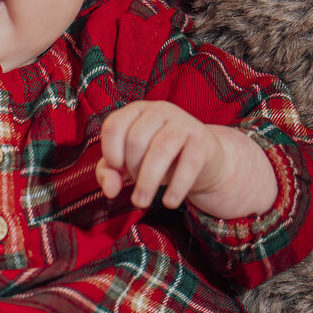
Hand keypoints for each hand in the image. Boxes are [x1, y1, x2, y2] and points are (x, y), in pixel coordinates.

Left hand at [96, 100, 231, 210]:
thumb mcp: (129, 161)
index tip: (117, 169)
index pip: (114, 126)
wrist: (202, 160)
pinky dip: (176, 187)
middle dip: (132, 169)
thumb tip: (110, 190)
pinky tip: (169, 201)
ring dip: (147, 181)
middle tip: (136, 184)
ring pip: (160, 150)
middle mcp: (159, 110)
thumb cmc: (161, 157)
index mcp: (137, 110)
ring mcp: (183, 123)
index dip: (110, 152)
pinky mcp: (202, 140)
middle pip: (136, 140)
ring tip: (142, 202)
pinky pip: (188, 164)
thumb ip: (109, 171)